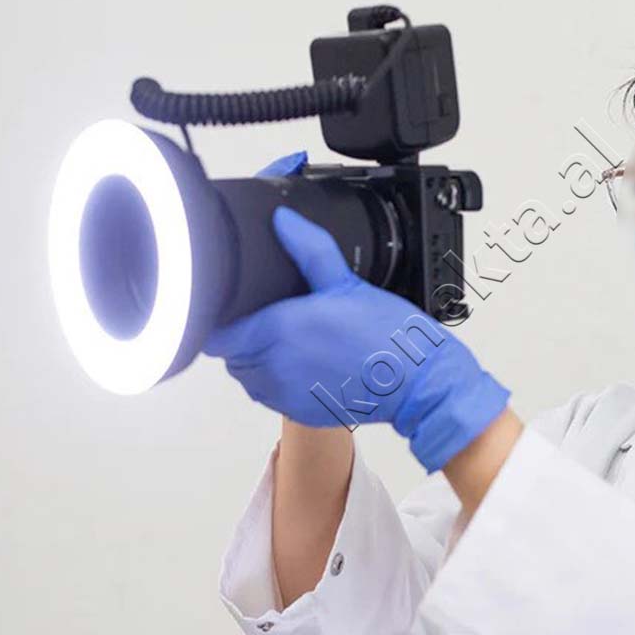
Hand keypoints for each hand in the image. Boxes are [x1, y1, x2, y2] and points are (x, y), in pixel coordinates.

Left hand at [203, 205, 510, 472]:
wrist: (416, 383)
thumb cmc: (386, 336)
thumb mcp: (347, 282)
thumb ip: (309, 249)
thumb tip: (283, 220)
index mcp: (279, 329)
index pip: (217, 334)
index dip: (222, 320)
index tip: (237, 309)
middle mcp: (274, 366)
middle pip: (230, 354)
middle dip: (242, 336)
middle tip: (271, 319)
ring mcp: (284, 394)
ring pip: (246, 377)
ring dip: (256, 360)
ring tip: (287, 342)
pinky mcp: (297, 413)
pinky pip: (269, 396)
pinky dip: (276, 381)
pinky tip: (303, 363)